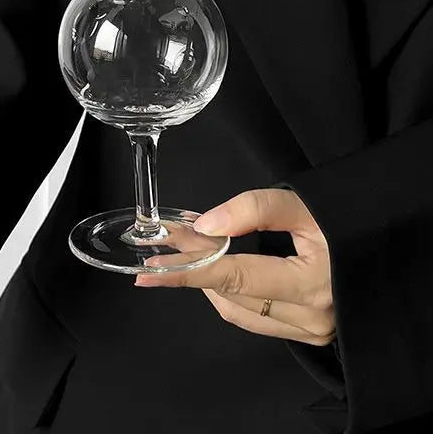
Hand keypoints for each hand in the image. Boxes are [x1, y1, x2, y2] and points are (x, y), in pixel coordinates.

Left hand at [135, 188, 336, 346]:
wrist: (388, 248)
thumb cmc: (346, 221)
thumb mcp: (305, 205)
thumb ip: (255, 209)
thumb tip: (206, 225)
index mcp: (313, 284)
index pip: (235, 278)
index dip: (189, 271)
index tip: (151, 269)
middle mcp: (311, 317)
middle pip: (230, 292)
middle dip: (193, 264)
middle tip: (169, 238)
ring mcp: (310, 331)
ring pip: (236, 310)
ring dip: (207, 280)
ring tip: (190, 250)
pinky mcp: (307, 334)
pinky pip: (253, 319)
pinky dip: (229, 293)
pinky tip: (217, 271)